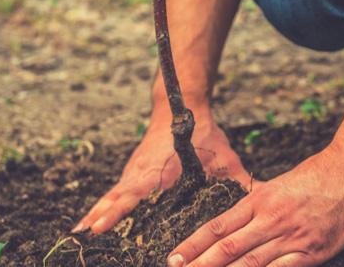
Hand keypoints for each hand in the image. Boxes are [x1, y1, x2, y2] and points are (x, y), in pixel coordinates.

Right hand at [73, 104, 255, 233]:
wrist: (180, 106)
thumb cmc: (205, 134)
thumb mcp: (225, 157)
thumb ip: (240, 180)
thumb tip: (263, 197)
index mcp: (162, 170)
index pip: (136, 193)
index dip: (119, 210)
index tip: (101, 226)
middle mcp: (143, 172)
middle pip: (118, 198)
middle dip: (101, 217)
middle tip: (84, 237)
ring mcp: (135, 172)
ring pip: (113, 195)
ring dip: (97, 213)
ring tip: (80, 235)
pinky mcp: (133, 172)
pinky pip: (115, 192)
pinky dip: (103, 206)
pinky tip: (91, 223)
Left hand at [166, 147, 343, 266]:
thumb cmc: (315, 175)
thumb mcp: (279, 185)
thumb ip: (257, 205)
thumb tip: (233, 224)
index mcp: (260, 200)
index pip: (218, 227)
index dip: (193, 245)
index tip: (173, 258)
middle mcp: (271, 219)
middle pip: (228, 248)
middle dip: (200, 265)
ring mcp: (292, 236)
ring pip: (251, 263)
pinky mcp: (313, 250)